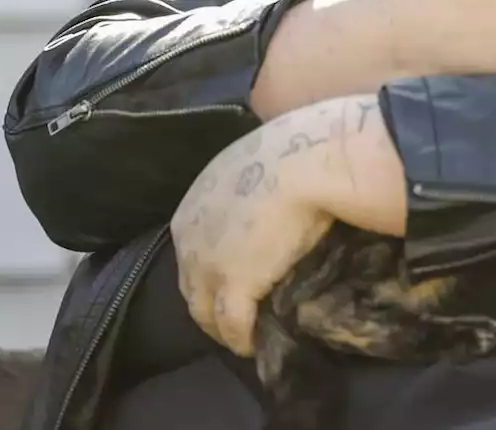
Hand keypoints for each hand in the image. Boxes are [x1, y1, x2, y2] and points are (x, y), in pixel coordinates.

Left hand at [171, 106, 345, 355]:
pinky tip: (255, 345)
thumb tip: (265, 196)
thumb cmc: (290, 150)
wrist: (306, 162)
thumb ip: (246, 188)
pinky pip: (234, 326)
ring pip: (205, 312)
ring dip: (222, 327)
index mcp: (192, 208)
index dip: (211, 268)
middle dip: (211, 301)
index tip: (233, 276)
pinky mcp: (235, 287)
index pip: (192, 252)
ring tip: (245, 334)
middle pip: (192, 285)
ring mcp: (209, 267)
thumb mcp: (253, 165)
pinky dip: (243, 339)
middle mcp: (189, 241)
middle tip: (236, 313)